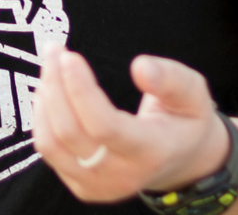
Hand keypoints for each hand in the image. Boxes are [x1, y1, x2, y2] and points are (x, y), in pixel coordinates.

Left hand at [31, 46, 232, 202]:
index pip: (104, 126)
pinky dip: (42, 117)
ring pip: (52, 143)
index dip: (79, 89)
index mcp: (152, 153)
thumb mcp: (195, 95)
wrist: (181, 160)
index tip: (70, 56)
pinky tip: (50, 93)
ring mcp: (99, 186)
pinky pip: (48, 151)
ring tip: (51, 67)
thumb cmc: (184, 119)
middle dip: (55, 85)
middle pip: (71, 132)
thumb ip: (172, 79)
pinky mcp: (82, 186)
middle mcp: (124, 176)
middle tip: (54, 50)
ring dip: (44, 99)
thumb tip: (140, 67)